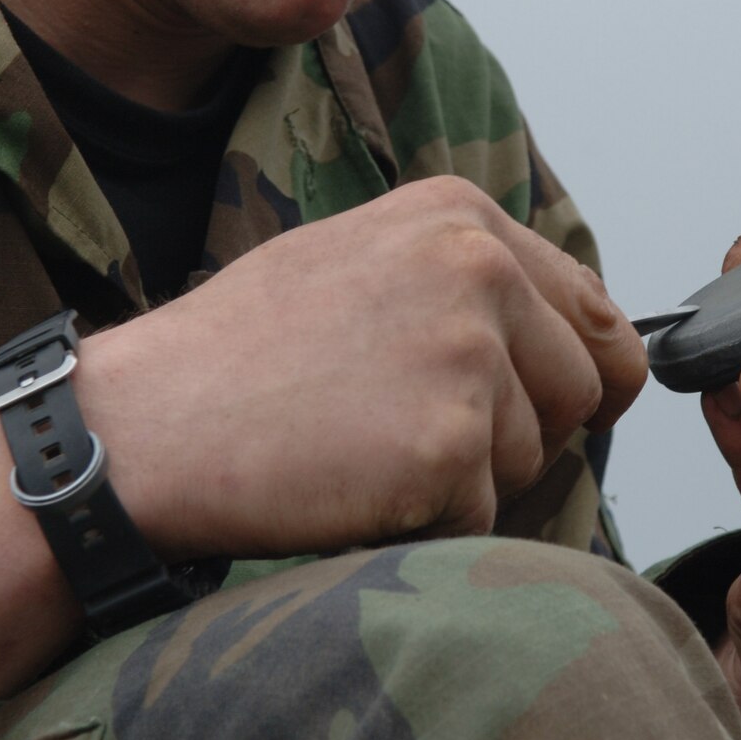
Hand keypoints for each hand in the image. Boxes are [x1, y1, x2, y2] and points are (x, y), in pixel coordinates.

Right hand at [0, 177, 644, 739]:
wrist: (144, 423)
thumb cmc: (239, 354)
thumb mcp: (361, 262)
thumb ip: (467, 280)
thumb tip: (579, 340)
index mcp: (460, 215)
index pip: (596, 311)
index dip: (587, 376)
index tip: (564, 407)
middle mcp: (479, 268)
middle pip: (584, 389)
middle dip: (525, 433)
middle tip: (415, 437)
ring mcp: (468, 353)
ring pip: (533, 458)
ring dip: (466, 481)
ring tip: (361, 449)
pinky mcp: (450, 442)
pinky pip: (483, 517)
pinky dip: (425, 525)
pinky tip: (348, 487)